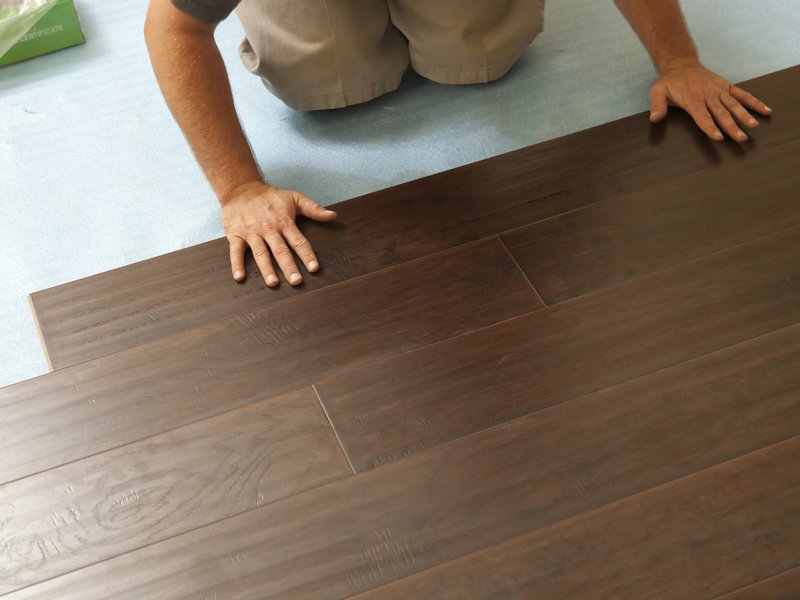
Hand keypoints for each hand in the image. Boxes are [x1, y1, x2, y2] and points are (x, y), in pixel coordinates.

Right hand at [221, 181, 336, 285]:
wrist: (241, 189)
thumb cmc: (271, 197)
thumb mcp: (294, 198)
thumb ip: (314, 208)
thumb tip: (333, 215)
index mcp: (284, 222)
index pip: (298, 241)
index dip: (307, 254)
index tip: (314, 268)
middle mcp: (269, 229)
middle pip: (280, 250)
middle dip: (289, 266)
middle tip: (296, 281)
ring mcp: (251, 232)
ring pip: (260, 253)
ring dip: (266, 268)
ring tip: (273, 283)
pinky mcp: (235, 234)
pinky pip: (235, 251)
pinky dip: (236, 264)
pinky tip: (239, 277)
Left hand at [649, 57, 772, 141]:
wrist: (681, 64)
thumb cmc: (669, 82)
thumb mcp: (657, 91)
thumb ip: (657, 105)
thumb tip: (654, 118)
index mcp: (692, 99)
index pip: (702, 116)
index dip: (710, 126)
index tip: (718, 137)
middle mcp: (708, 95)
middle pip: (721, 113)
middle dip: (731, 126)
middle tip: (741, 138)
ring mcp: (719, 90)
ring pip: (733, 104)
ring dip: (744, 115)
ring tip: (753, 126)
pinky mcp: (726, 87)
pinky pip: (742, 95)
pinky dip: (753, 102)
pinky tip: (765, 111)